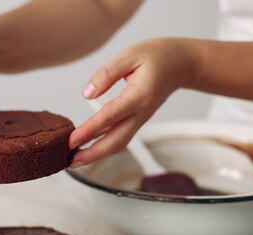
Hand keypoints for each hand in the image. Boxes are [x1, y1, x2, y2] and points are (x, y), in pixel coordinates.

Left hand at [69, 38, 193, 166]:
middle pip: (116, 141)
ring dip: (97, 154)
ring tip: (75, 160)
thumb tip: (87, 93)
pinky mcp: (137, 120)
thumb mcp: (130, 54)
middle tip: (70, 162)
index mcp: (139, 96)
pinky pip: (121, 137)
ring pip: (119, 143)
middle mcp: (141, 112)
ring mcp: (140, 119)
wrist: (182, 65)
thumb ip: (107, 73)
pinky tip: (89, 147)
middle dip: (92, 154)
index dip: (89, 131)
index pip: (109, 117)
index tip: (71, 140)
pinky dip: (104, 146)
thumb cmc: (158, 56)